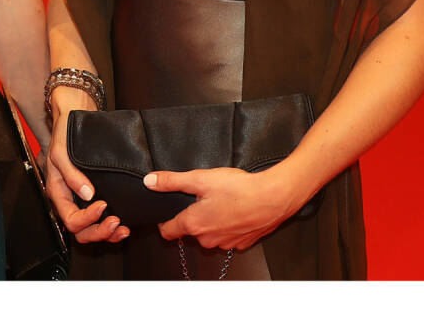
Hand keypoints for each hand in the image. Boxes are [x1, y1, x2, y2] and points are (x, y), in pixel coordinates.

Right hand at [44, 87, 128, 243]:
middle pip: (81, 231)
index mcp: (58, 192)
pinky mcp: (93, 193)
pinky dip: (111, 225)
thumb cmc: (64, 134)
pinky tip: (123, 223)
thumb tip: (87, 195)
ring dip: (107, 233)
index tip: (103, 204)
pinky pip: (99, 218)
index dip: (88, 219)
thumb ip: (72, 175)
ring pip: (91, 229)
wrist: (73, 115)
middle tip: (117, 222)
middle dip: (99, 232)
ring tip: (123, 229)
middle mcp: (70, 199)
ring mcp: (81, 198)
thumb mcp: (62, 153)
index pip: (71, 219)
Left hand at [145, 165, 301, 250]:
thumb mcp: (200, 178)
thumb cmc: (239, 188)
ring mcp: (224, 243)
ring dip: (211, 221)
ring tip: (221, 202)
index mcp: (193, 224)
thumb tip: (150, 181)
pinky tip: (235, 210)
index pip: (168, 232)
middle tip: (202, 197)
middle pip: (190, 231)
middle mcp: (207, 239)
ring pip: (209, 234)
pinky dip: (227, 225)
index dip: (164, 221)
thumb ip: (172, 181)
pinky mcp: (240, 244)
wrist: (273, 198)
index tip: (166, 213)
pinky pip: (226, 236)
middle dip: (193, 216)